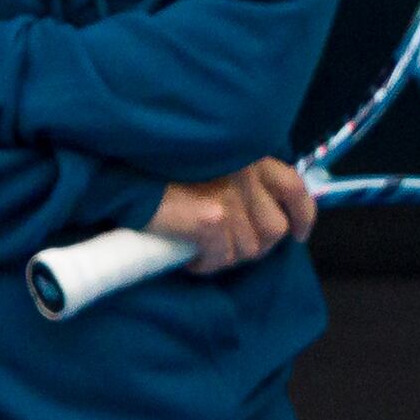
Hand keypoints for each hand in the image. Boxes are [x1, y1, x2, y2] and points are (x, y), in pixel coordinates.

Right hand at [150, 158, 319, 274]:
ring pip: (248, 249)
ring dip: (225, 256)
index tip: (298, 233)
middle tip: (224, 245)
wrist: (117, 168)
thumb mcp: (206, 157)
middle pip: (274, 230)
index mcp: (248, 155)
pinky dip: (205, 264)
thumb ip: (234, 174)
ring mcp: (231, 196)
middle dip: (254, 245)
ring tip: (200, 248)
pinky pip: (222, 257)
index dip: (302, 215)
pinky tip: (188, 256)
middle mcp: (246, 174)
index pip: (293, 187)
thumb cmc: (154, 165)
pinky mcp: (212, 218)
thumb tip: (254, 211)